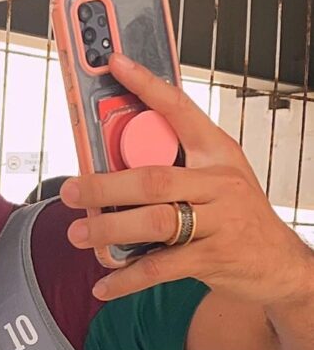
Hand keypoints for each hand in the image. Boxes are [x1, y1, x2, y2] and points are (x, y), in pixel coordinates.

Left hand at [61, 53, 311, 306]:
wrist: (278, 263)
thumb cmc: (237, 218)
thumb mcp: (215, 181)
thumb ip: (173, 170)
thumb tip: (109, 169)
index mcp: (217, 153)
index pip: (180, 110)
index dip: (147, 86)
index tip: (116, 65)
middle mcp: (219, 182)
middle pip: (153, 177)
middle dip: (105, 184)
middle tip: (71, 190)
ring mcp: (218, 220)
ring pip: (155, 220)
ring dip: (110, 228)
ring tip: (78, 233)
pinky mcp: (213, 257)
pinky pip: (161, 267)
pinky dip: (128, 278)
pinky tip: (104, 284)